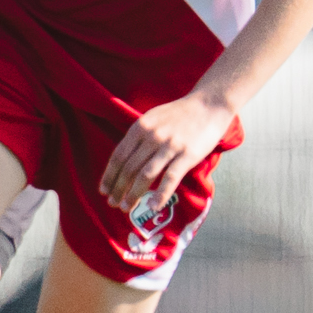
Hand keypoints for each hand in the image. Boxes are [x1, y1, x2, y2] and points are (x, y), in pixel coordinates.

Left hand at [100, 89, 236, 214]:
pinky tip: (153, 206)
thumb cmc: (179, 114)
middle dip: (118, 189)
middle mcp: (152, 136)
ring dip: (133, 194)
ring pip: (145, 175)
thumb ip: (138, 136)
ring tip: (126, 207)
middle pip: (129, 168)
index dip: (109, 175)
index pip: (118, 156)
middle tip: (113, 204)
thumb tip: (124, 160)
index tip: (103, 190)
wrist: (209, 105)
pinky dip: (160, 195)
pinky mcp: (187, 154)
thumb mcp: (152, 118)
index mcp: (140, 127)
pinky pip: (170, 178)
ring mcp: (169, 146)